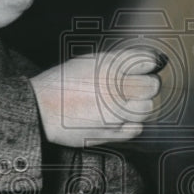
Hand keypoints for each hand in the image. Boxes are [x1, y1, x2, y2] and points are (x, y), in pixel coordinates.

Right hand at [30, 50, 161, 146]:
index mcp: (110, 66)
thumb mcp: (88, 61)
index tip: (146, 67)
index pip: (147, 61)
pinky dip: (132, 123)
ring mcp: (115, 112)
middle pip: (151, 86)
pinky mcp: (112, 132)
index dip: (148, 64)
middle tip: (136, 86)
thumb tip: (141, 63)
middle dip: (146, 85)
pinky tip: (120, 118)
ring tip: (124, 103)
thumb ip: (115, 62)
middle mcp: (115, 88)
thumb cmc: (60, 84)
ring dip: (139, 104)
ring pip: (146, 108)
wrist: (41, 109)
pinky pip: (136, 128)